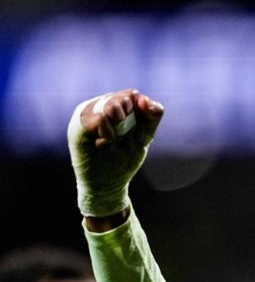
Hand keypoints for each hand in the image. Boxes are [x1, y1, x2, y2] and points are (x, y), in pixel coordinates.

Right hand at [67, 88, 163, 217]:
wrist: (105, 186)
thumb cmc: (123, 160)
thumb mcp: (143, 136)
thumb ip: (151, 116)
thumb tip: (145, 99)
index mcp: (109, 104)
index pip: (133, 95)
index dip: (140, 114)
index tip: (133, 132)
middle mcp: (95, 105)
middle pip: (125, 98)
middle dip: (131, 122)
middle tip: (119, 139)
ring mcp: (84, 115)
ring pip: (113, 106)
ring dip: (121, 128)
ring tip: (110, 141)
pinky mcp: (77, 128)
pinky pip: (102, 118)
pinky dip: (110, 133)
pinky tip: (104, 143)